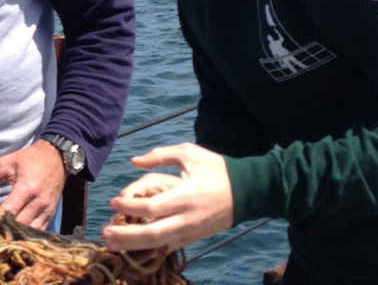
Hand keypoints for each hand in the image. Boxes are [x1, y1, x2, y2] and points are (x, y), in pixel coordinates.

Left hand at [0, 140, 65, 229]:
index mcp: (27, 188)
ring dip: (12, 237)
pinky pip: (37, 233)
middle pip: (15, 227)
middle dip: (2, 232)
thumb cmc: (31, 159)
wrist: (58, 156)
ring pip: (26, 234)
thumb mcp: (9, 162)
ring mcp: (46, 210)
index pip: (6, 213)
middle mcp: (38, 202)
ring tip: (2, 237)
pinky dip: (24, 238)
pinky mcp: (50, 214)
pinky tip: (13, 237)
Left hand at [102, 142, 233, 252]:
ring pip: (158, 245)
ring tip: (111, 245)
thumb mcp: (190, 153)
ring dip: (133, 247)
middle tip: (104, 233)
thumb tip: (134, 162)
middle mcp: (188, 217)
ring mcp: (192, 231)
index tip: (112, 202)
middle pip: (152, 234)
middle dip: (126, 236)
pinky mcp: (195, 237)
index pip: (152, 208)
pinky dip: (150, 250)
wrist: (246, 190)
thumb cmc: (216, 168)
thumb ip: (160, 155)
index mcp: (187, 195)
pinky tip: (133, 250)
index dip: (129, 207)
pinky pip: (169, 248)